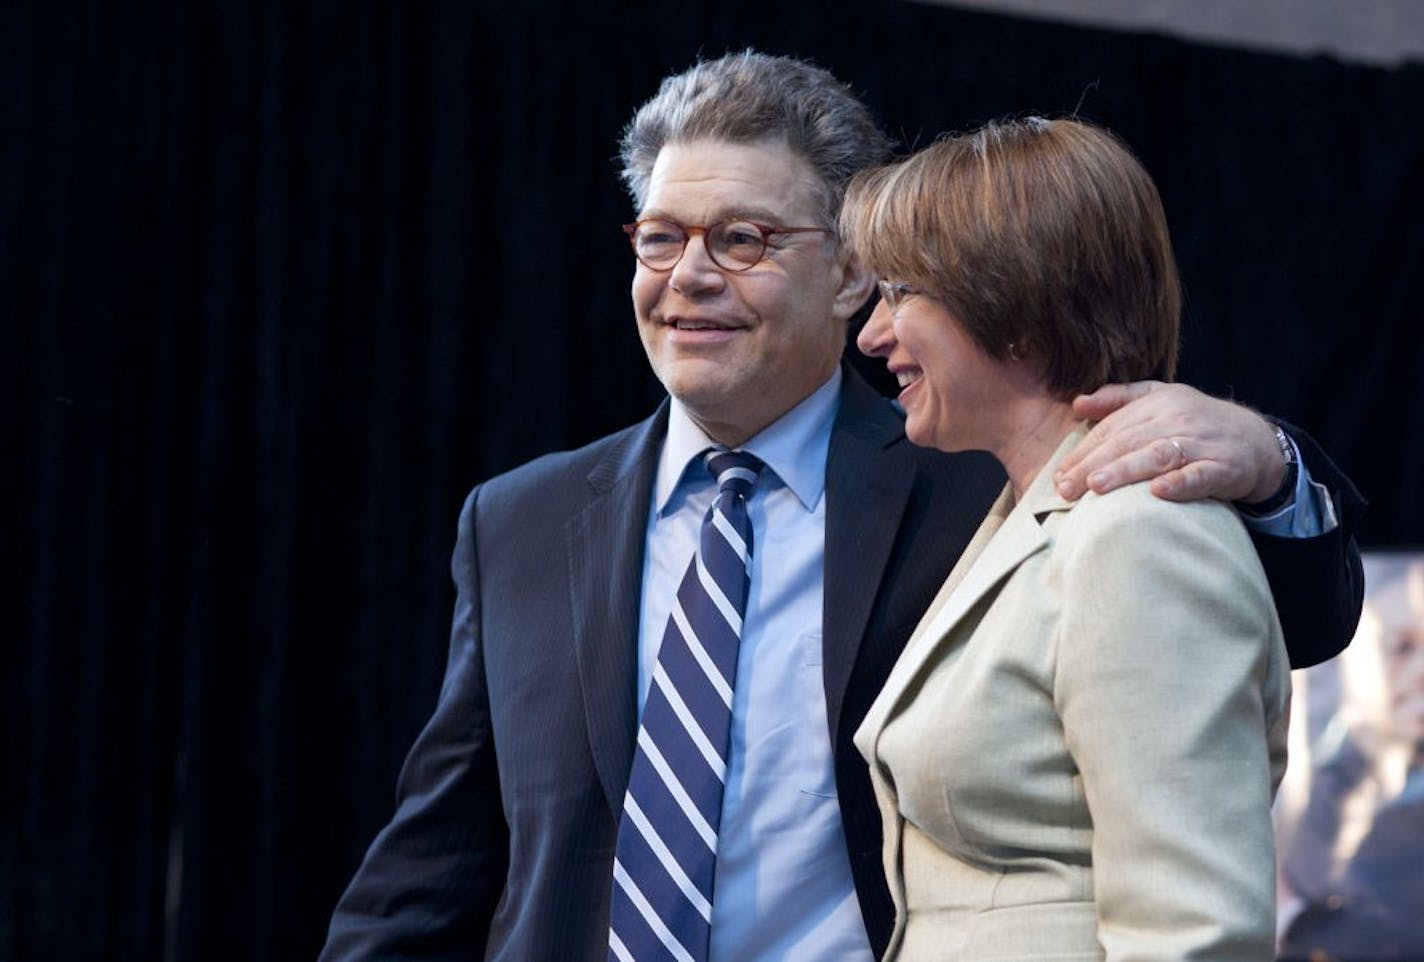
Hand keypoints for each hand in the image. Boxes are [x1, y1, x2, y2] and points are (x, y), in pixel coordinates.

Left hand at [1054, 381, 1286, 503]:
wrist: (1258, 441)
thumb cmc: (1197, 424)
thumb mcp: (1161, 401)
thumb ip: (1119, 400)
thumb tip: (1078, 404)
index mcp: (1158, 403)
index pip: (1113, 428)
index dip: (1084, 451)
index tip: (1059, 475)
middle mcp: (1178, 418)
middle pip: (1129, 441)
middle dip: (1094, 464)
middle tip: (1067, 488)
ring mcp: (1203, 442)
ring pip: (1159, 454)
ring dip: (1126, 470)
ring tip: (1097, 486)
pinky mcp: (1226, 467)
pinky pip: (1201, 474)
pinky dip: (1180, 483)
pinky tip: (1158, 493)